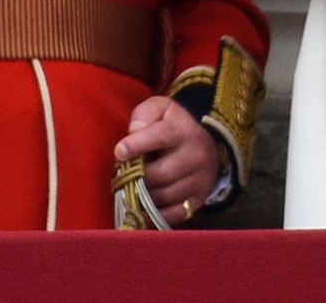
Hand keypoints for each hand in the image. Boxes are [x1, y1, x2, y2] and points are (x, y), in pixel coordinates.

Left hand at [113, 95, 222, 226]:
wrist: (206, 146)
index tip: (119, 152)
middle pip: (160, 174)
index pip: (160, 136)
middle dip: (136, 177)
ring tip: (130, 190)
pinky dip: (154, 215)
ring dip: (142, 196)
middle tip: (121, 176)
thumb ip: (145, 114)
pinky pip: (173, 215)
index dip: (137, 145)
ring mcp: (199, 180)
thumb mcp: (161, 109)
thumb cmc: (173, 127)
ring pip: (164, 196)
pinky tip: (141, 209)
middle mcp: (195, 156)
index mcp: (181, 131)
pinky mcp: (198, 200)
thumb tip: (134, 131)